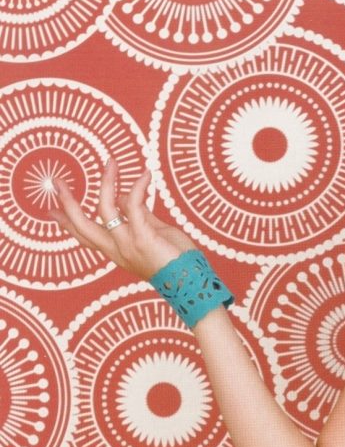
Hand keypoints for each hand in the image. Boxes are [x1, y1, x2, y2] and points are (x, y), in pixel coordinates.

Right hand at [51, 154, 198, 283]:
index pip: (85, 236)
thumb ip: (140, 216)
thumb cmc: (176, 261)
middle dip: (68, 203)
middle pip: (82, 225)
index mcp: (116, 251)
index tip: (51, 211)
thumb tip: (128, 198)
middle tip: (57, 182)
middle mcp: (117, 249)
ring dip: (106, 182)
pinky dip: (138, 186)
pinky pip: (133, 205)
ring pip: (104, 208)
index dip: (67, 223)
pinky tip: (146, 174)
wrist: (191, 284)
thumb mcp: (152, 235)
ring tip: (110, 162)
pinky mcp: (142, 238)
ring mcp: (127, 244)